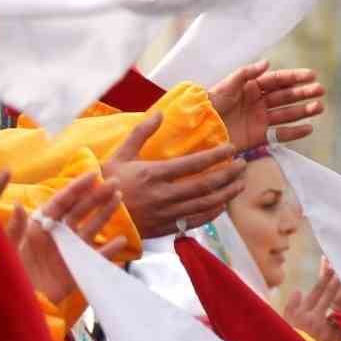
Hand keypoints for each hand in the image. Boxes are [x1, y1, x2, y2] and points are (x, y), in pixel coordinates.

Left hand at [7, 172, 127, 303]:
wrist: (18, 303)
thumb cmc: (9, 275)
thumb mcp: (9, 250)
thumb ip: (15, 229)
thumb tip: (19, 205)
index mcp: (40, 227)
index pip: (61, 203)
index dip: (77, 188)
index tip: (93, 174)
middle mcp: (56, 236)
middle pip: (80, 211)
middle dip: (96, 196)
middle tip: (115, 183)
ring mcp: (68, 252)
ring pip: (90, 229)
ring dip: (104, 214)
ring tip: (119, 199)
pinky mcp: (76, 270)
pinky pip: (96, 258)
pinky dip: (109, 250)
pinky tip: (122, 240)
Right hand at [101, 111, 244, 237]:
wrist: (97, 218)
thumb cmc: (106, 183)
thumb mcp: (119, 154)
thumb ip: (141, 133)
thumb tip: (159, 113)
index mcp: (153, 174)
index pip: (194, 164)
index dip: (216, 156)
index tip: (231, 149)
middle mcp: (164, 194)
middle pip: (205, 184)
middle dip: (228, 174)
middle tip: (243, 165)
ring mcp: (166, 213)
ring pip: (205, 204)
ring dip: (226, 193)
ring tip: (240, 184)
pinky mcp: (166, 227)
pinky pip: (195, 220)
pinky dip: (212, 213)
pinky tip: (222, 205)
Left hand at [207, 61, 325, 149]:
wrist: (199, 129)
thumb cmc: (210, 104)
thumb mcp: (227, 85)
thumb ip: (246, 73)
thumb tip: (268, 62)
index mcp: (251, 87)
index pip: (278, 80)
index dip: (295, 77)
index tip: (312, 75)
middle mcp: (258, 102)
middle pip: (285, 96)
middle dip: (303, 93)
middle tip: (320, 91)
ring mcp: (259, 120)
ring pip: (286, 114)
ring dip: (303, 110)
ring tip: (319, 107)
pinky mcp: (258, 137)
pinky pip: (279, 134)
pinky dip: (294, 132)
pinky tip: (309, 128)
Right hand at [282, 258, 340, 340]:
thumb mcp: (285, 323)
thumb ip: (291, 306)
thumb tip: (299, 291)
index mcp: (302, 314)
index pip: (316, 292)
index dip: (324, 279)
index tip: (330, 268)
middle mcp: (315, 319)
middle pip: (329, 296)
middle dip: (336, 282)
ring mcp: (327, 329)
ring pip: (340, 307)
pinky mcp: (337, 339)